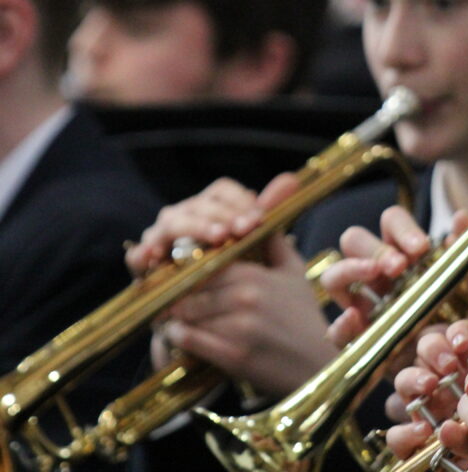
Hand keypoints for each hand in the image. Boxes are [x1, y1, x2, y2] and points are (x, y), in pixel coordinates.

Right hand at [126, 173, 299, 273]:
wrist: (212, 324)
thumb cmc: (235, 279)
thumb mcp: (257, 248)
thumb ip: (267, 214)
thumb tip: (292, 180)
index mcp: (211, 209)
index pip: (222, 190)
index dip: (239, 200)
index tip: (258, 218)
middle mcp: (185, 217)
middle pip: (199, 203)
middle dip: (224, 214)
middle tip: (245, 228)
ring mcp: (162, 239)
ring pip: (173, 221)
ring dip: (196, 226)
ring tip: (218, 237)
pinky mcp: (144, 265)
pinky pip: (139, 254)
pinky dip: (145, 252)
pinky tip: (158, 255)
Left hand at [155, 232, 336, 396]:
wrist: (317, 364)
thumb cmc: (304, 316)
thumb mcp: (294, 272)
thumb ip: (274, 242)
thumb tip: (258, 217)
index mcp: (255, 275)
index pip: (205, 264)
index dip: (186, 269)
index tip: (175, 274)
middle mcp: (245, 298)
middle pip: (190, 289)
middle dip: (174, 293)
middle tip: (163, 297)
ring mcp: (238, 328)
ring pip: (187, 314)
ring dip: (173, 316)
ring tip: (166, 316)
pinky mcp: (233, 356)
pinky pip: (191, 341)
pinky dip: (179, 337)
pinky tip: (177, 334)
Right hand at [321, 205, 433, 346]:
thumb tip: (461, 217)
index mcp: (408, 256)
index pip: (392, 224)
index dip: (402, 228)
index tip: (422, 248)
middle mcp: (381, 278)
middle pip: (356, 241)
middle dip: (375, 249)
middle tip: (399, 266)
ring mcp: (367, 310)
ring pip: (335, 277)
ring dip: (350, 269)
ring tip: (374, 275)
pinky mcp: (364, 346)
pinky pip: (337, 333)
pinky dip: (341, 324)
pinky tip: (355, 318)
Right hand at [385, 320, 467, 459]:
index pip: (462, 336)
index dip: (459, 333)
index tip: (464, 344)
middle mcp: (449, 384)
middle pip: (428, 348)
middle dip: (435, 350)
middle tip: (449, 367)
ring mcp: (430, 412)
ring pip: (405, 382)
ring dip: (414, 378)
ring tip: (431, 386)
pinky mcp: (420, 447)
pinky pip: (397, 436)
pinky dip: (405, 432)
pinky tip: (425, 431)